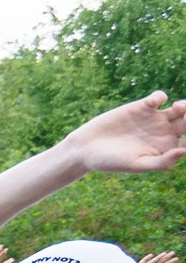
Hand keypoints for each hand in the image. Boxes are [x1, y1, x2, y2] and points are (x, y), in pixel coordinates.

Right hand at [63, 92, 185, 174]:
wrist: (86, 148)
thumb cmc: (111, 162)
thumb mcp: (137, 165)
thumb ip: (162, 162)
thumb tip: (184, 151)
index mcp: (166, 149)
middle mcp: (163, 133)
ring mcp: (153, 119)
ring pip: (179, 109)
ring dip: (184, 106)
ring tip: (178, 107)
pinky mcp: (140, 107)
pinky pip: (158, 98)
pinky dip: (160, 97)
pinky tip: (153, 103)